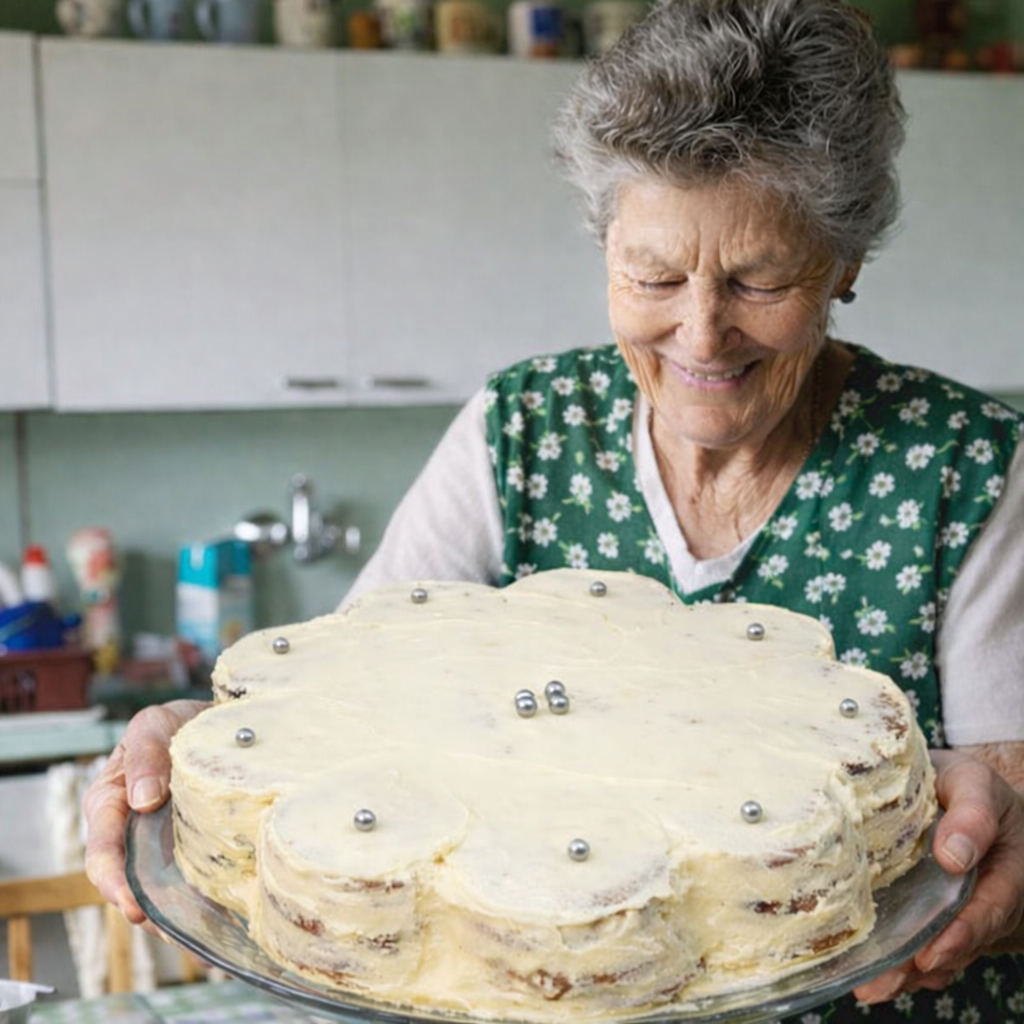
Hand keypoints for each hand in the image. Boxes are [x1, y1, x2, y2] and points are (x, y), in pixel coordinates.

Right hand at [83, 699, 208, 923]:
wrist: (217, 721)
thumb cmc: (175, 723)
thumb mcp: (155, 725)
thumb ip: (145, 756)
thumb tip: (143, 800)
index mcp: (110, 802)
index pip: (102, 851)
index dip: (113, 881)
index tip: (133, 904)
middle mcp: (131, 830)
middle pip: (129, 879)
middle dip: (146, 907)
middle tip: (171, 930)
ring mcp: (161, 842)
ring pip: (161, 885)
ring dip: (176, 910)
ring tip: (200, 930)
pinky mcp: (193, 846)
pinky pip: (192, 876)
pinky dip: (201, 895)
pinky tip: (222, 911)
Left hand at [853, 749, 1023, 1002]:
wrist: (957, 791)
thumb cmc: (963, 785)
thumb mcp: (972, 782)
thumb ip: (971, 813)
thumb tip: (953, 856)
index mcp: (1007, 864)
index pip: (991, 906)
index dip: (962, 933)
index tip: (932, 952)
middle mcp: (991, 896)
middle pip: (962, 938)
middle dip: (925, 963)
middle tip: (886, 980)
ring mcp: (965, 910)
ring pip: (943, 949)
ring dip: (908, 971)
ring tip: (871, 986)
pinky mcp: (938, 916)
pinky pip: (929, 947)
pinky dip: (904, 965)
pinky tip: (874, 977)